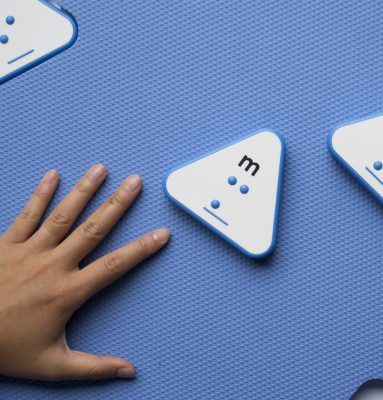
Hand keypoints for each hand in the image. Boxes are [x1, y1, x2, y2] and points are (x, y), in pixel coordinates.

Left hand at [0, 165, 169, 380]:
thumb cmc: (4, 349)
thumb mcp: (52, 366)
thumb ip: (93, 367)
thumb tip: (129, 370)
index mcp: (68, 292)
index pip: (115, 266)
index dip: (142, 249)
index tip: (161, 234)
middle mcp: (52, 266)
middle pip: (93, 229)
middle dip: (117, 204)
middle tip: (136, 182)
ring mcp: (27, 252)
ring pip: (62, 216)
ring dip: (84, 191)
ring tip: (101, 169)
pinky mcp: (4, 245)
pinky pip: (25, 215)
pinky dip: (40, 195)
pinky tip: (52, 175)